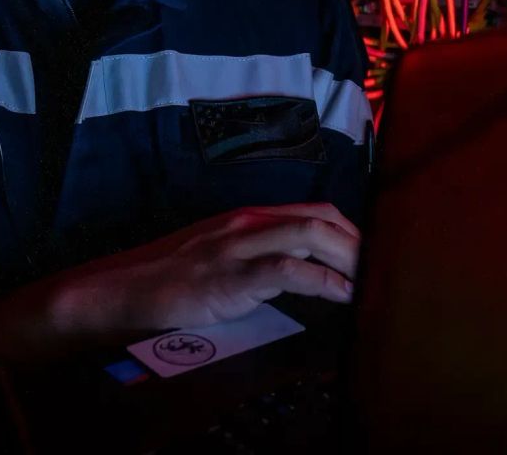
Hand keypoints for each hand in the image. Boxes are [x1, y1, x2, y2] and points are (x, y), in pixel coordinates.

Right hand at [0, 203, 359, 362]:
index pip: (314, 211)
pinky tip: (342, 295)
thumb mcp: (220, 260)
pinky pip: (285, 271)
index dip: (351, 229)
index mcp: (248, 218)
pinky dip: (322, 280)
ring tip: (373, 279)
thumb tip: (300, 274)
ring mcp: (237, 247)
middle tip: (387, 266)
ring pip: (309, 235)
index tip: (376, 251)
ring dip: (349, 256)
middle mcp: (247, 223)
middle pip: (321, 217)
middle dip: (360, 239)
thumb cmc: (169, 281)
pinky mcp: (229, 277)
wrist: (119, 291)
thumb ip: (257, 260)